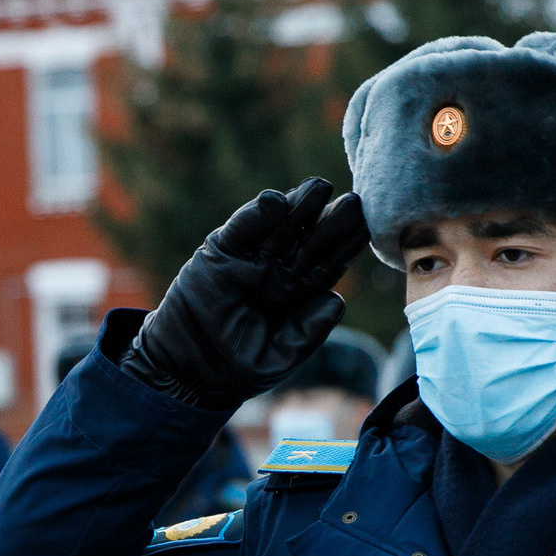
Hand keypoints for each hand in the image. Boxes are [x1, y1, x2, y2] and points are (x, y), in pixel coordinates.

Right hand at [123, 178, 369, 409]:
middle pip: (310, 242)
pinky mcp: (221, 252)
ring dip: (299, 207)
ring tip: (319, 187)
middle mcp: (278, 271)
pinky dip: (256, 215)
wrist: (188, 368)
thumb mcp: (277, 358)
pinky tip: (274, 201)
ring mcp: (250, 260)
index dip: (346, 248)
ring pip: (280, 228)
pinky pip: (241, 230)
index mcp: (298, 294)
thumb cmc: (237, 367)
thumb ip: (307, 334)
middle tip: (355, 202)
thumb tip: (337, 300)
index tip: (367, 228)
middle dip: (332, 222)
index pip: (328, 265)